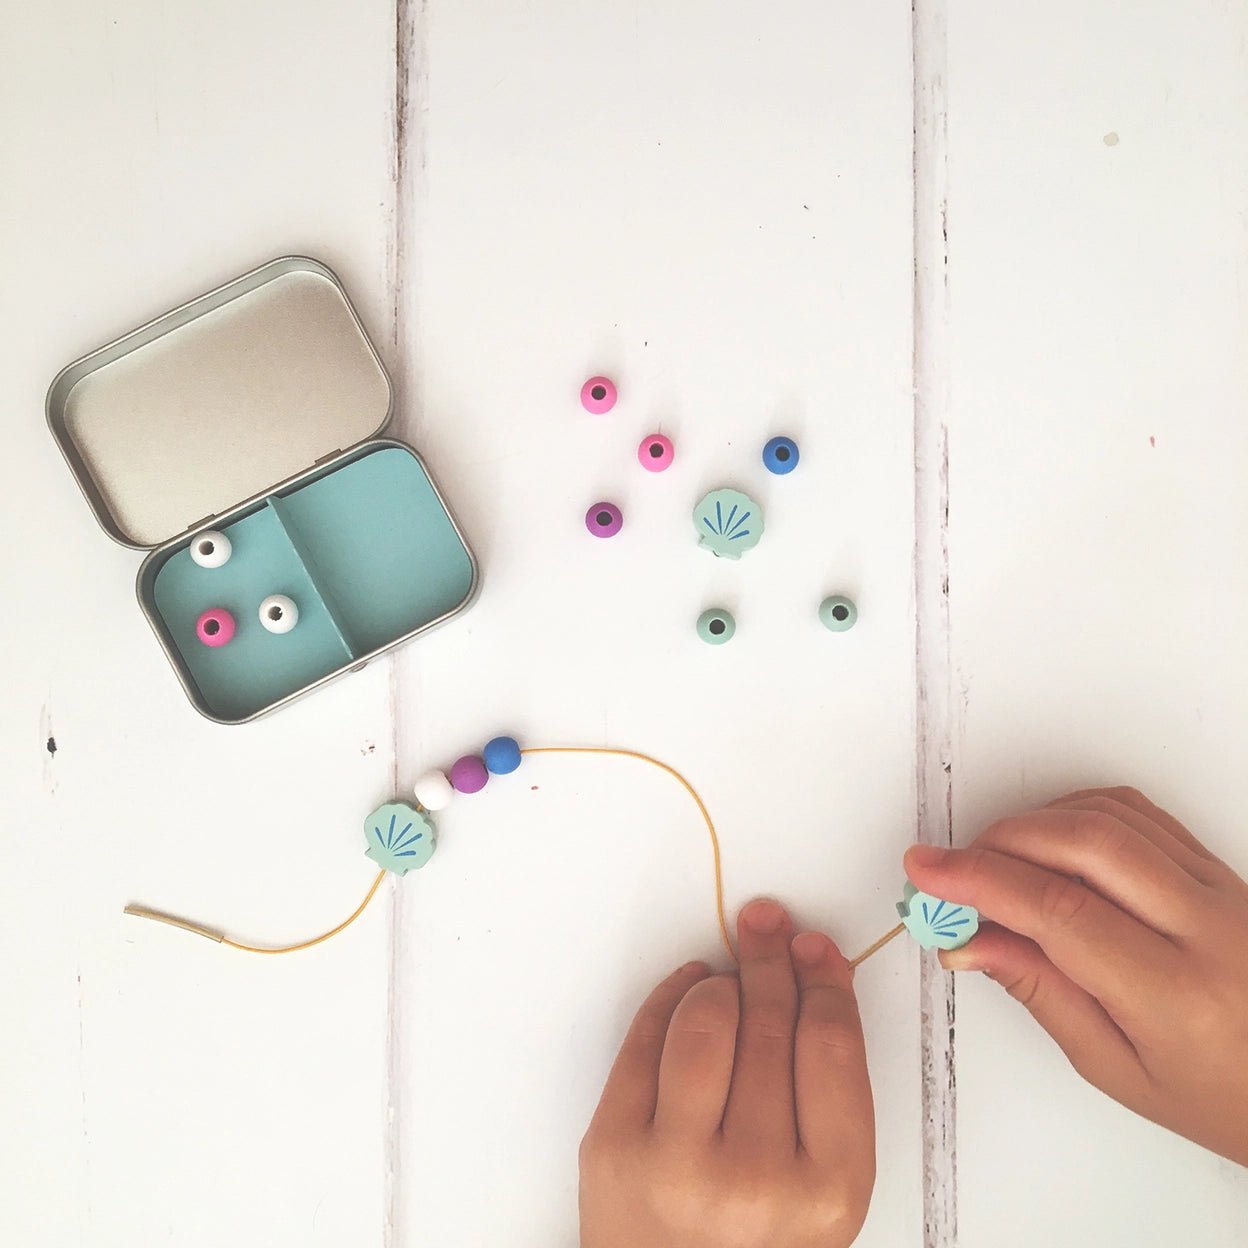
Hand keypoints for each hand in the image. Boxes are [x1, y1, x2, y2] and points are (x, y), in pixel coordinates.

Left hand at [578, 900, 874, 1247]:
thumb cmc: (753, 1239)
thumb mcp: (820, 1189)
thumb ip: (829, 1092)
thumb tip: (814, 973)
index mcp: (826, 1193)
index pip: (831, 1046)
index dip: (824, 980)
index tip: (815, 948)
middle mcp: (754, 1180)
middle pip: (770, 1023)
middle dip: (772, 961)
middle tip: (769, 929)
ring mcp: (676, 1164)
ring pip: (706, 1018)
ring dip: (721, 982)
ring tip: (729, 980)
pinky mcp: (613, 1147)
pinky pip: (645, 1037)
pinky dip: (670, 995)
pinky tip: (689, 987)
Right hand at [905, 786, 1247, 1165]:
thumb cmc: (1220, 1093)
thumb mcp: (1117, 1068)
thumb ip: (1039, 991)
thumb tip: (967, 940)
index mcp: (1179, 996)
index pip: (1061, 912)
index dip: (980, 881)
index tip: (927, 872)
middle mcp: (1210, 930)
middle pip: (1085, 844)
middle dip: (999, 842)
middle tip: (951, 868)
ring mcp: (1223, 890)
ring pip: (1111, 816)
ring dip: (1035, 824)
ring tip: (996, 863)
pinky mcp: (1223, 867)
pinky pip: (1140, 813)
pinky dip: (1078, 813)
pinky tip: (1049, 842)